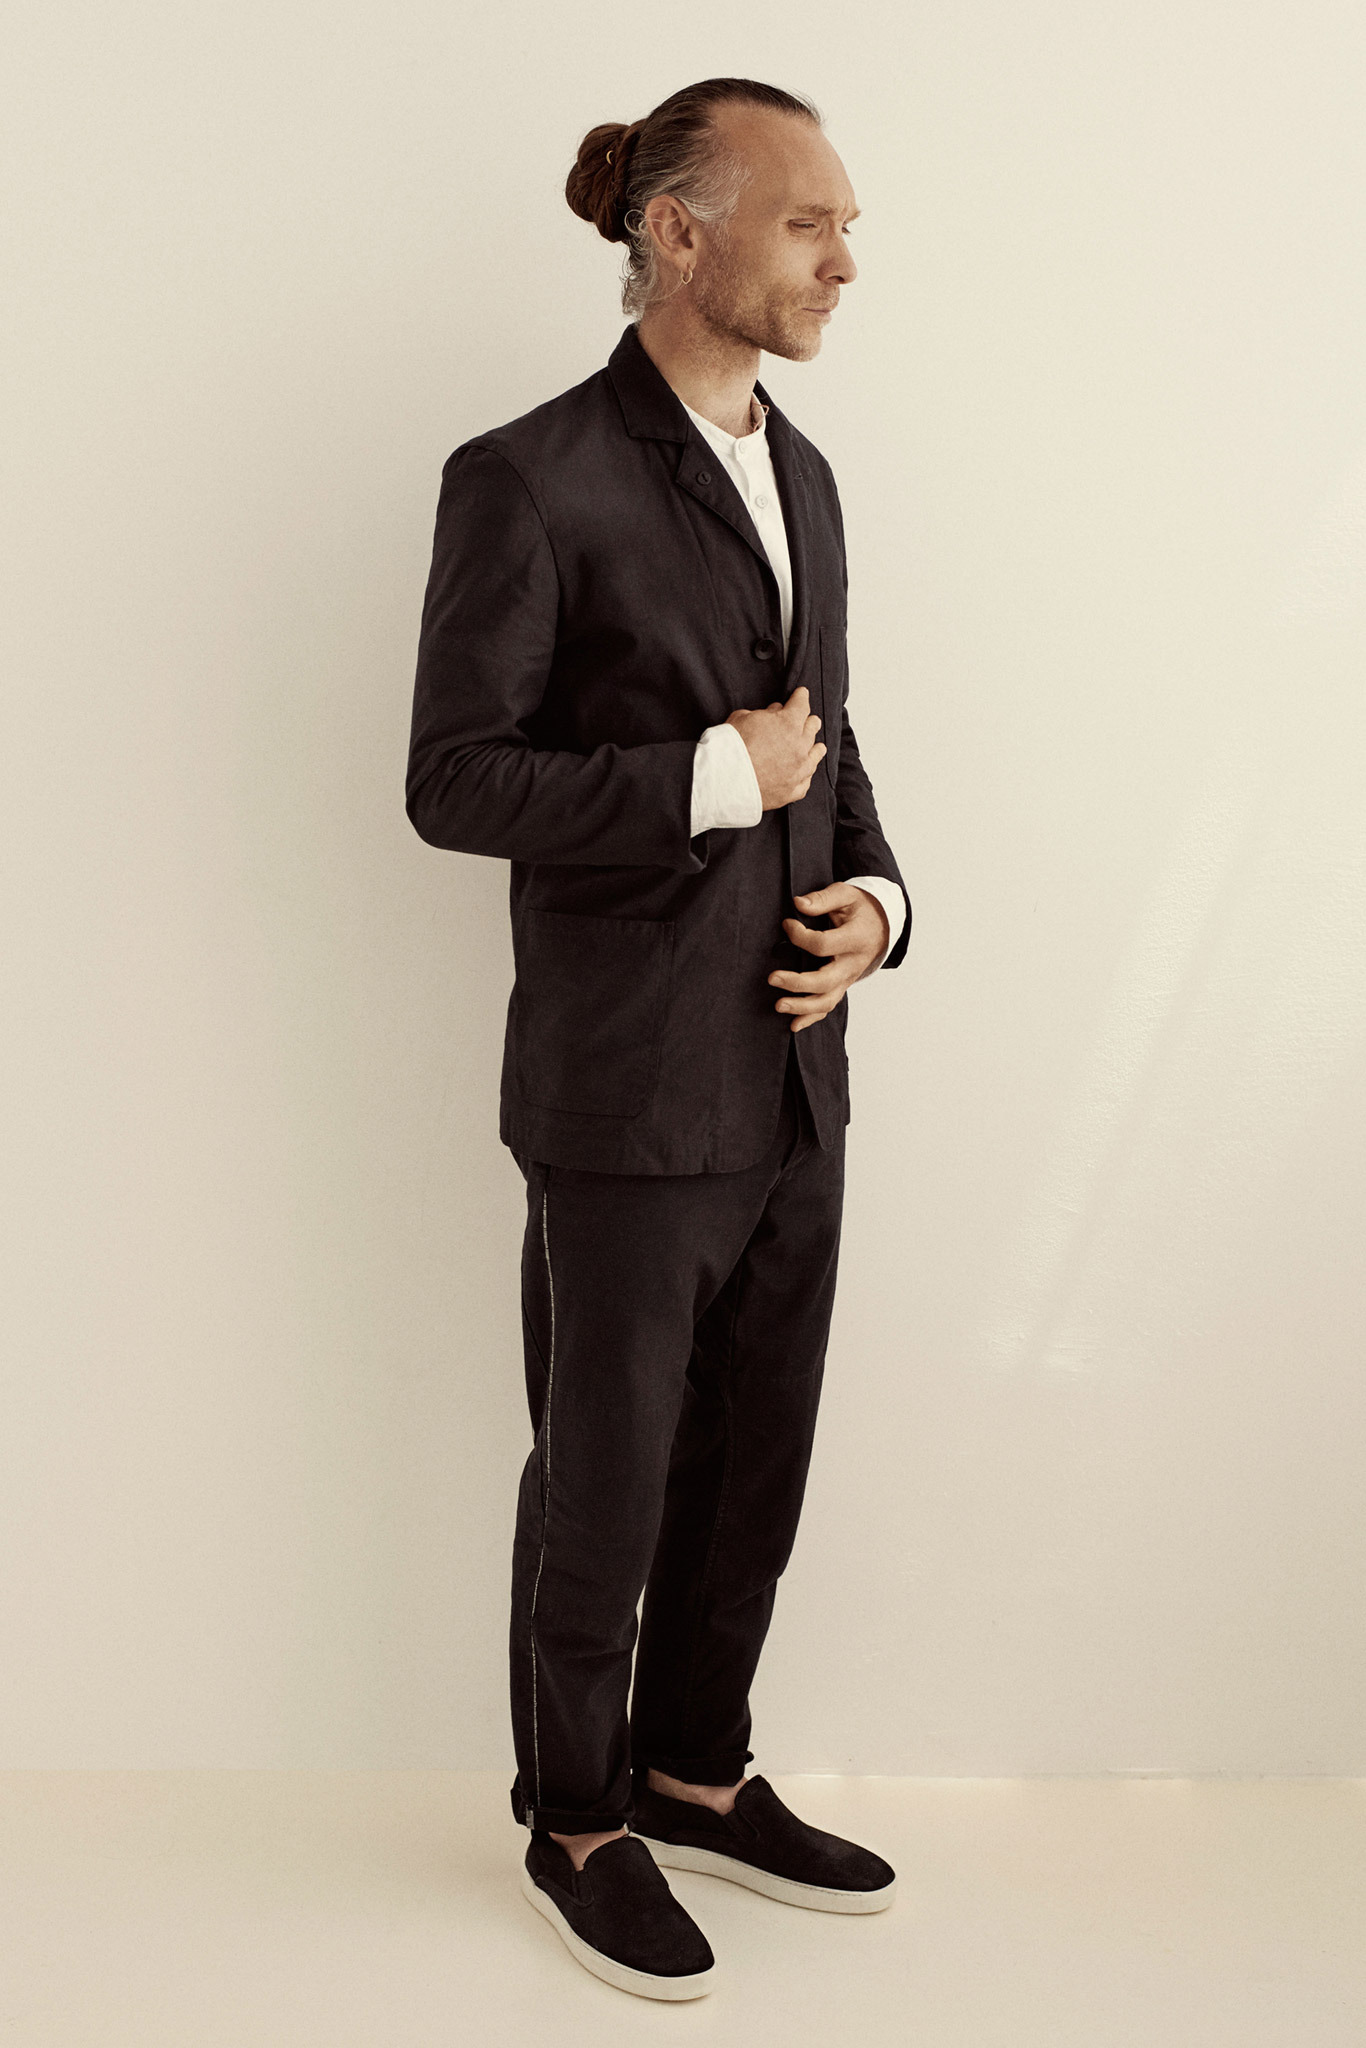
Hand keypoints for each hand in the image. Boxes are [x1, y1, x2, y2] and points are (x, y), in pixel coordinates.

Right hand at [726, 686, 825, 808]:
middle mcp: (800, 746)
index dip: (800, 697)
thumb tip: (774, 712)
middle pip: (812, 728)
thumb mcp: (743, 717)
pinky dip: (805, 773)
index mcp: (789, 723)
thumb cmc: (730, 747)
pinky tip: (805, 772)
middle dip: (808, 721)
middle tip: (807, 720)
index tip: (801, 694)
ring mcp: (799, 770)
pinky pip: (806, 780)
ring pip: (816, 754)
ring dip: (814, 747)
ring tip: (817, 746)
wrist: (724, 781)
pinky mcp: (793, 790)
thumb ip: (764, 714)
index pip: (801, 704)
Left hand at [768, 883, 891, 1032]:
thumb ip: (823, 899)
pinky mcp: (842, 986)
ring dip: (802, 1007)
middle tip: (772, 978)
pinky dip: (811, 1018)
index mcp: (855, 939)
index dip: (800, 936)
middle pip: (825, 980)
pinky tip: (793, 1025)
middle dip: (797, 982)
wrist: (882, 925)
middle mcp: (853, 964)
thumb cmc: (860, 908)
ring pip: (827, 1000)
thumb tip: (798, 904)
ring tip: (778, 1005)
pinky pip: (828, 1006)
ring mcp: (848, 978)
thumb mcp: (846, 894)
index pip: (823, 945)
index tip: (786, 924)